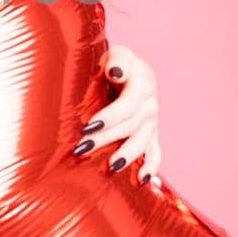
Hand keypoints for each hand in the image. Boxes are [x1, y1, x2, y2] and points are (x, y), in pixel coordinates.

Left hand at [72, 43, 161, 184]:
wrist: (128, 72)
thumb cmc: (116, 63)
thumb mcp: (116, 55)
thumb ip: (117, 61)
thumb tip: (115, 72)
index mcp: (142, 84)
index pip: (127, 104)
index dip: (109, 117)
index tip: (87, 125)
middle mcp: (150, 105)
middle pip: (130, 126)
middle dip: (106, 138)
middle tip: (82, 148)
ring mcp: (152, 122)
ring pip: (142, 142)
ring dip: (126, 156)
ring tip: (110, 167)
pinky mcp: (151, 135)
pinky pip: (155, 154)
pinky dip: (150, 168)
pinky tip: (141, 182)